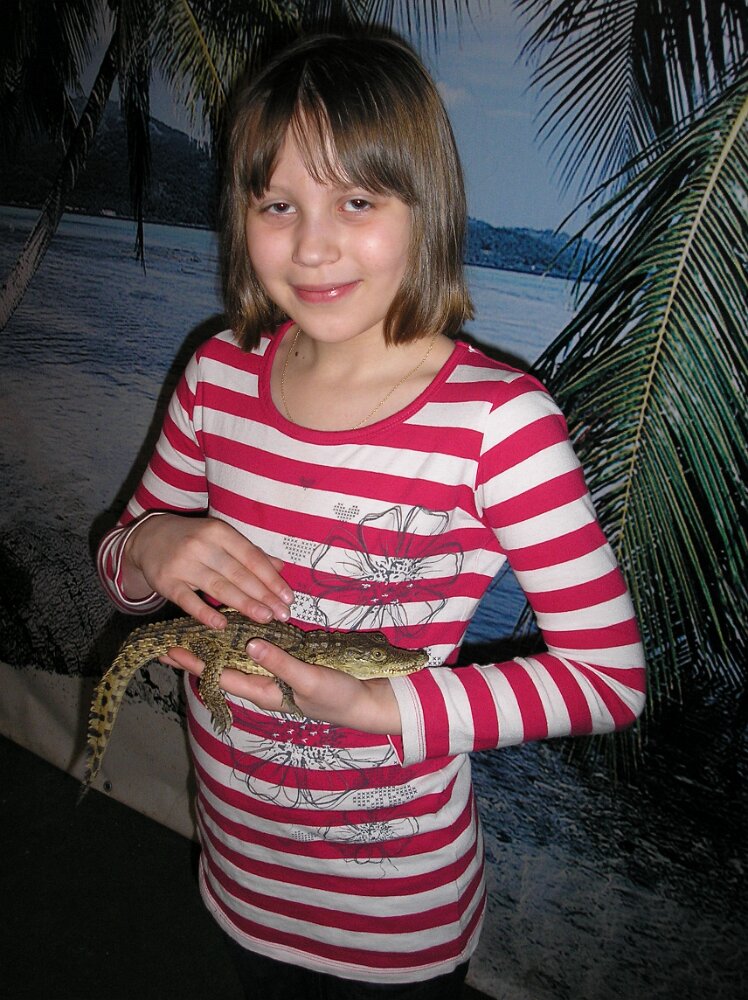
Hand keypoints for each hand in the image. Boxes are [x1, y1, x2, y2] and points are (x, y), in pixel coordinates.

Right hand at [123, 513, 293, 627]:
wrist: (148, 538)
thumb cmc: (193, 539)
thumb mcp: (221, 538)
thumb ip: (249, 553)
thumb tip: (280, 567)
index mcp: (219, 532)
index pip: (251, 557)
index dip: (271, 578)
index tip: (288, 597)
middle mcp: (202, 545)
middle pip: (238, 573)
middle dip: (263, 595)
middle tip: (283, 614)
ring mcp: (183, 564)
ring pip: (218, 587)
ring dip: (244, 604)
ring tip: (265, 618)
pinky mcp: (166, 582)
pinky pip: (188, 600)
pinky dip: (205, 613)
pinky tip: (222, 625)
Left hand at [162, 640, 402, 734]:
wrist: (370, 701)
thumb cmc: (340, 696)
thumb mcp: (310, 680)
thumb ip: (281, 663)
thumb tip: (249, 644)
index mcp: (265, 691)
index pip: (221, 677)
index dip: (195, 663)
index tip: (171, 650)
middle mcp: (265, 682)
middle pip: (224, 666)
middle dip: (199, 653)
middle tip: (171, 637)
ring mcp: (278, 673)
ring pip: (240, 657)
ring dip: (219, 643)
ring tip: (197, 627)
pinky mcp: (291, 662)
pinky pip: (261, 648)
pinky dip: (246, 636)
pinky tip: (239, 624)